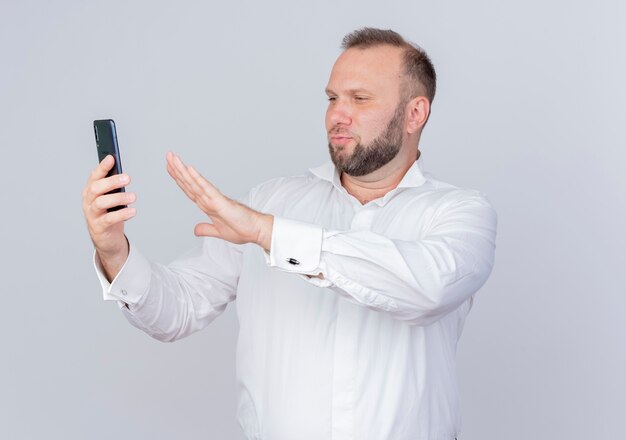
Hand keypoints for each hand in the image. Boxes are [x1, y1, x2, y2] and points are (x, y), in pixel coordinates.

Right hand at [82, 155, 135, 279]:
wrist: (107, 238)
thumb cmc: (110, 213)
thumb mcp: (112, 198)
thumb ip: (114, 187)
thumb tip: (123, 174)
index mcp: (91, 190)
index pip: (95, 176)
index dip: (102, 167)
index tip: (112, 158)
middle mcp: (88, 201)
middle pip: (97, 188)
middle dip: (112, 181)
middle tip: (128, 178)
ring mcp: (91, 214)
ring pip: (101, 202)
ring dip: (118, 198)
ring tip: (133, 196)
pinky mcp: (98, 227)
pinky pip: (108, 219)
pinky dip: (122, 214)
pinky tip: (133, 211)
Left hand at [166, 152, 272, 250]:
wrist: (256, 231)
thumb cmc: (242, 229)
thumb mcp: (218, 232)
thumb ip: (206, 229)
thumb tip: (195, 230)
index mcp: (207, 205)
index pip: (189, 189)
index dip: (178, 179)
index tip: (170, 167)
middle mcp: (209, 199)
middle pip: (189, 183)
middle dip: (177, 169)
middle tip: (168, 155)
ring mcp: (214, 199)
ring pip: (195, 183)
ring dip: (183, 170)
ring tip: (173, 158)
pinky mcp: (220, 201)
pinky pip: (206, 189)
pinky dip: (197, 179)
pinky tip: (190, 169)